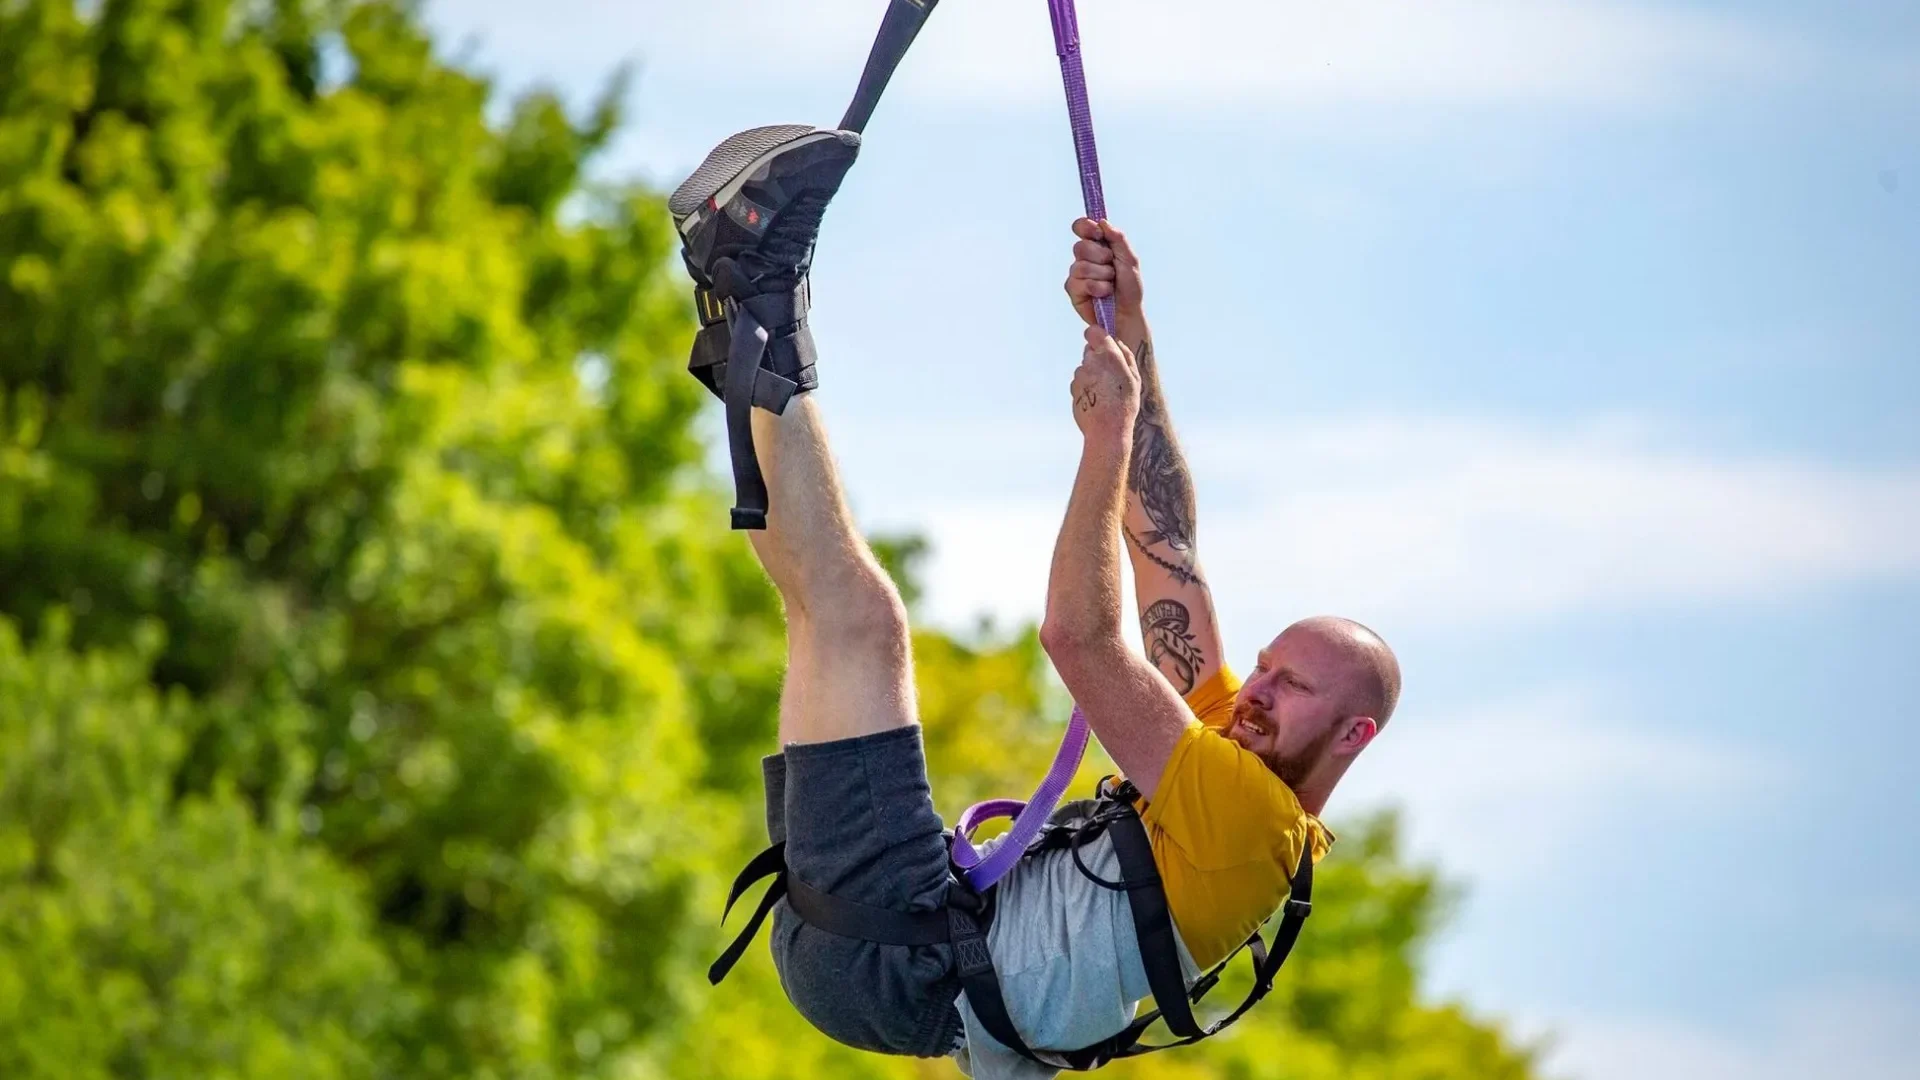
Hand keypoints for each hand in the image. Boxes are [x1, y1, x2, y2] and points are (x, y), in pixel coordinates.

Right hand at [1065, 218, 1144, 325]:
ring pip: (1081, 266)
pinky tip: (1103, 294)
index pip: (1081, 227)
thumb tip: (1103, 222)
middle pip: (1080, 246)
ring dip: (1102, 275)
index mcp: (1097, 246)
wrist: (1128, 311)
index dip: (1085, 226)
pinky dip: (1097, 288)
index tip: (1097, 233)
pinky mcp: (1073, 290)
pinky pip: (1081, 283)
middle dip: (1100, 257)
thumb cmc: (1129, 287)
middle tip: (1112, 267)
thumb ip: (1118, 239)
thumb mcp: (1129, 259)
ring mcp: (1077, 274)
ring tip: (1110, 284)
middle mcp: (1084, 258)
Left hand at [1070, 325, 1140, 439]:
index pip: (1093, 331)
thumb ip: (1126, 355)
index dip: (1097, 336)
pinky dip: (1086, 387)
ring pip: (1084, 367)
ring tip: (1106, 392)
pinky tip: (1097, 399)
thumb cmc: (1125, 403)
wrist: (1107, 430)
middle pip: (1089, 350)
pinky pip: (1079, 382)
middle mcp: (1090, 361)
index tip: (1102, 344)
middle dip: (1098, 358)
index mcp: (1107, 354)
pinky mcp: (1072, 387)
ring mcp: (1079, 375)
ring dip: (1092, 374)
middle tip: (1111, 376)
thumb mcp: (1135, 378)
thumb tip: (1117, 342)